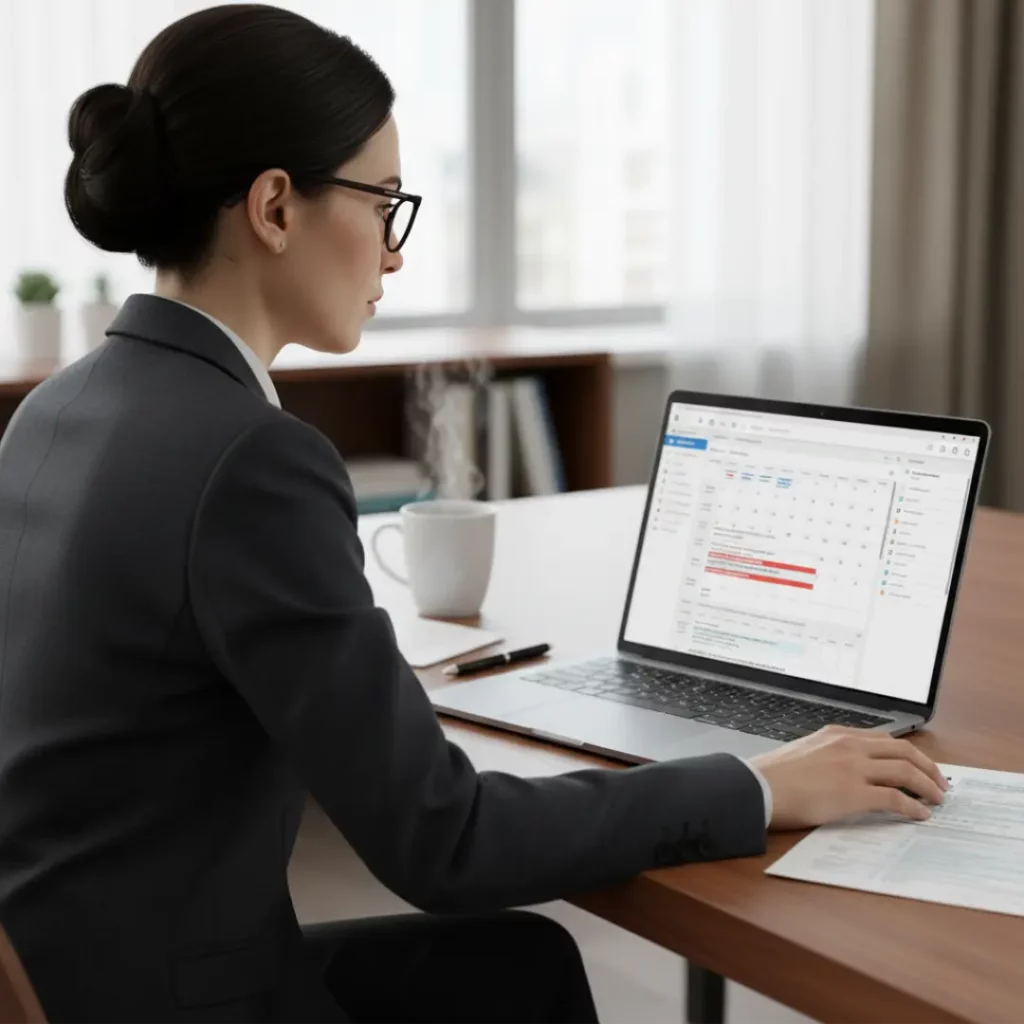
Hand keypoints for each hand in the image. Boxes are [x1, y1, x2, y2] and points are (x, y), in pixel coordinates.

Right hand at [750, 725, 948, 830]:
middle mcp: (849, 745)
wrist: (756, 787)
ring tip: (936, 800)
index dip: (908, 754)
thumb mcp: (804, 754)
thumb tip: (843, 774)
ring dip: (927, 786)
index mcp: (836, 734)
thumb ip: (828, 757)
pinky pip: (895, 798)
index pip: (884, 739)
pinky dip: (912, 807)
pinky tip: (919, 815)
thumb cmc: (772, 776)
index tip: (918, 766)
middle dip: (928, 767)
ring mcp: (852, 768)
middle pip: (903, 750)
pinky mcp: (853, 793)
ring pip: (905, 771)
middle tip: (939, 783)